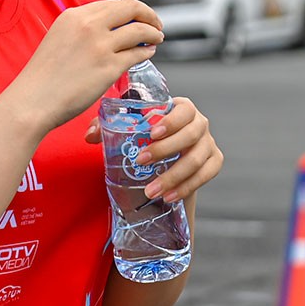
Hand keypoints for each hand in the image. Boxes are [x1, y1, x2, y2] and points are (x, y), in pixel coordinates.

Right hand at [3, 0, 164, 135]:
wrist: (32, 101)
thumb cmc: (42, 78)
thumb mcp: (58, 39)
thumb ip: (79, 31)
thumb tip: (105, 31)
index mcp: (73, 15)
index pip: (112, 4)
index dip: (130, 10)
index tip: (137, 18)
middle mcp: (88, 25)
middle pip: (131, 8)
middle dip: (148, 14)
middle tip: (156, 24)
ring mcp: (100, 46)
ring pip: (140, 30)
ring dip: (153, 33)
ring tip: (157, 39)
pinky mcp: (109, 67)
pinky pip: (138, 53)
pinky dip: (147, 51)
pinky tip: (148, 53)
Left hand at [85, 96, 221, 203]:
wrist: (165, 160)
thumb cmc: (146, 138)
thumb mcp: (128, 131)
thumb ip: (107, 128)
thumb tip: (89, 135)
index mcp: (182, 109)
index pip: (184, 109)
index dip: (171, 120)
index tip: (151, 133)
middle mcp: (199, 124)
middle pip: (191, 135)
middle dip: (165, 150)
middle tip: (141, 162)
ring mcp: (208, 143)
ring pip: (197, 159)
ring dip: (174, 176)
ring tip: (152, 190)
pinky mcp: (214, 161)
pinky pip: (207, 174)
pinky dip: (188, 186)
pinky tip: (169, 196)